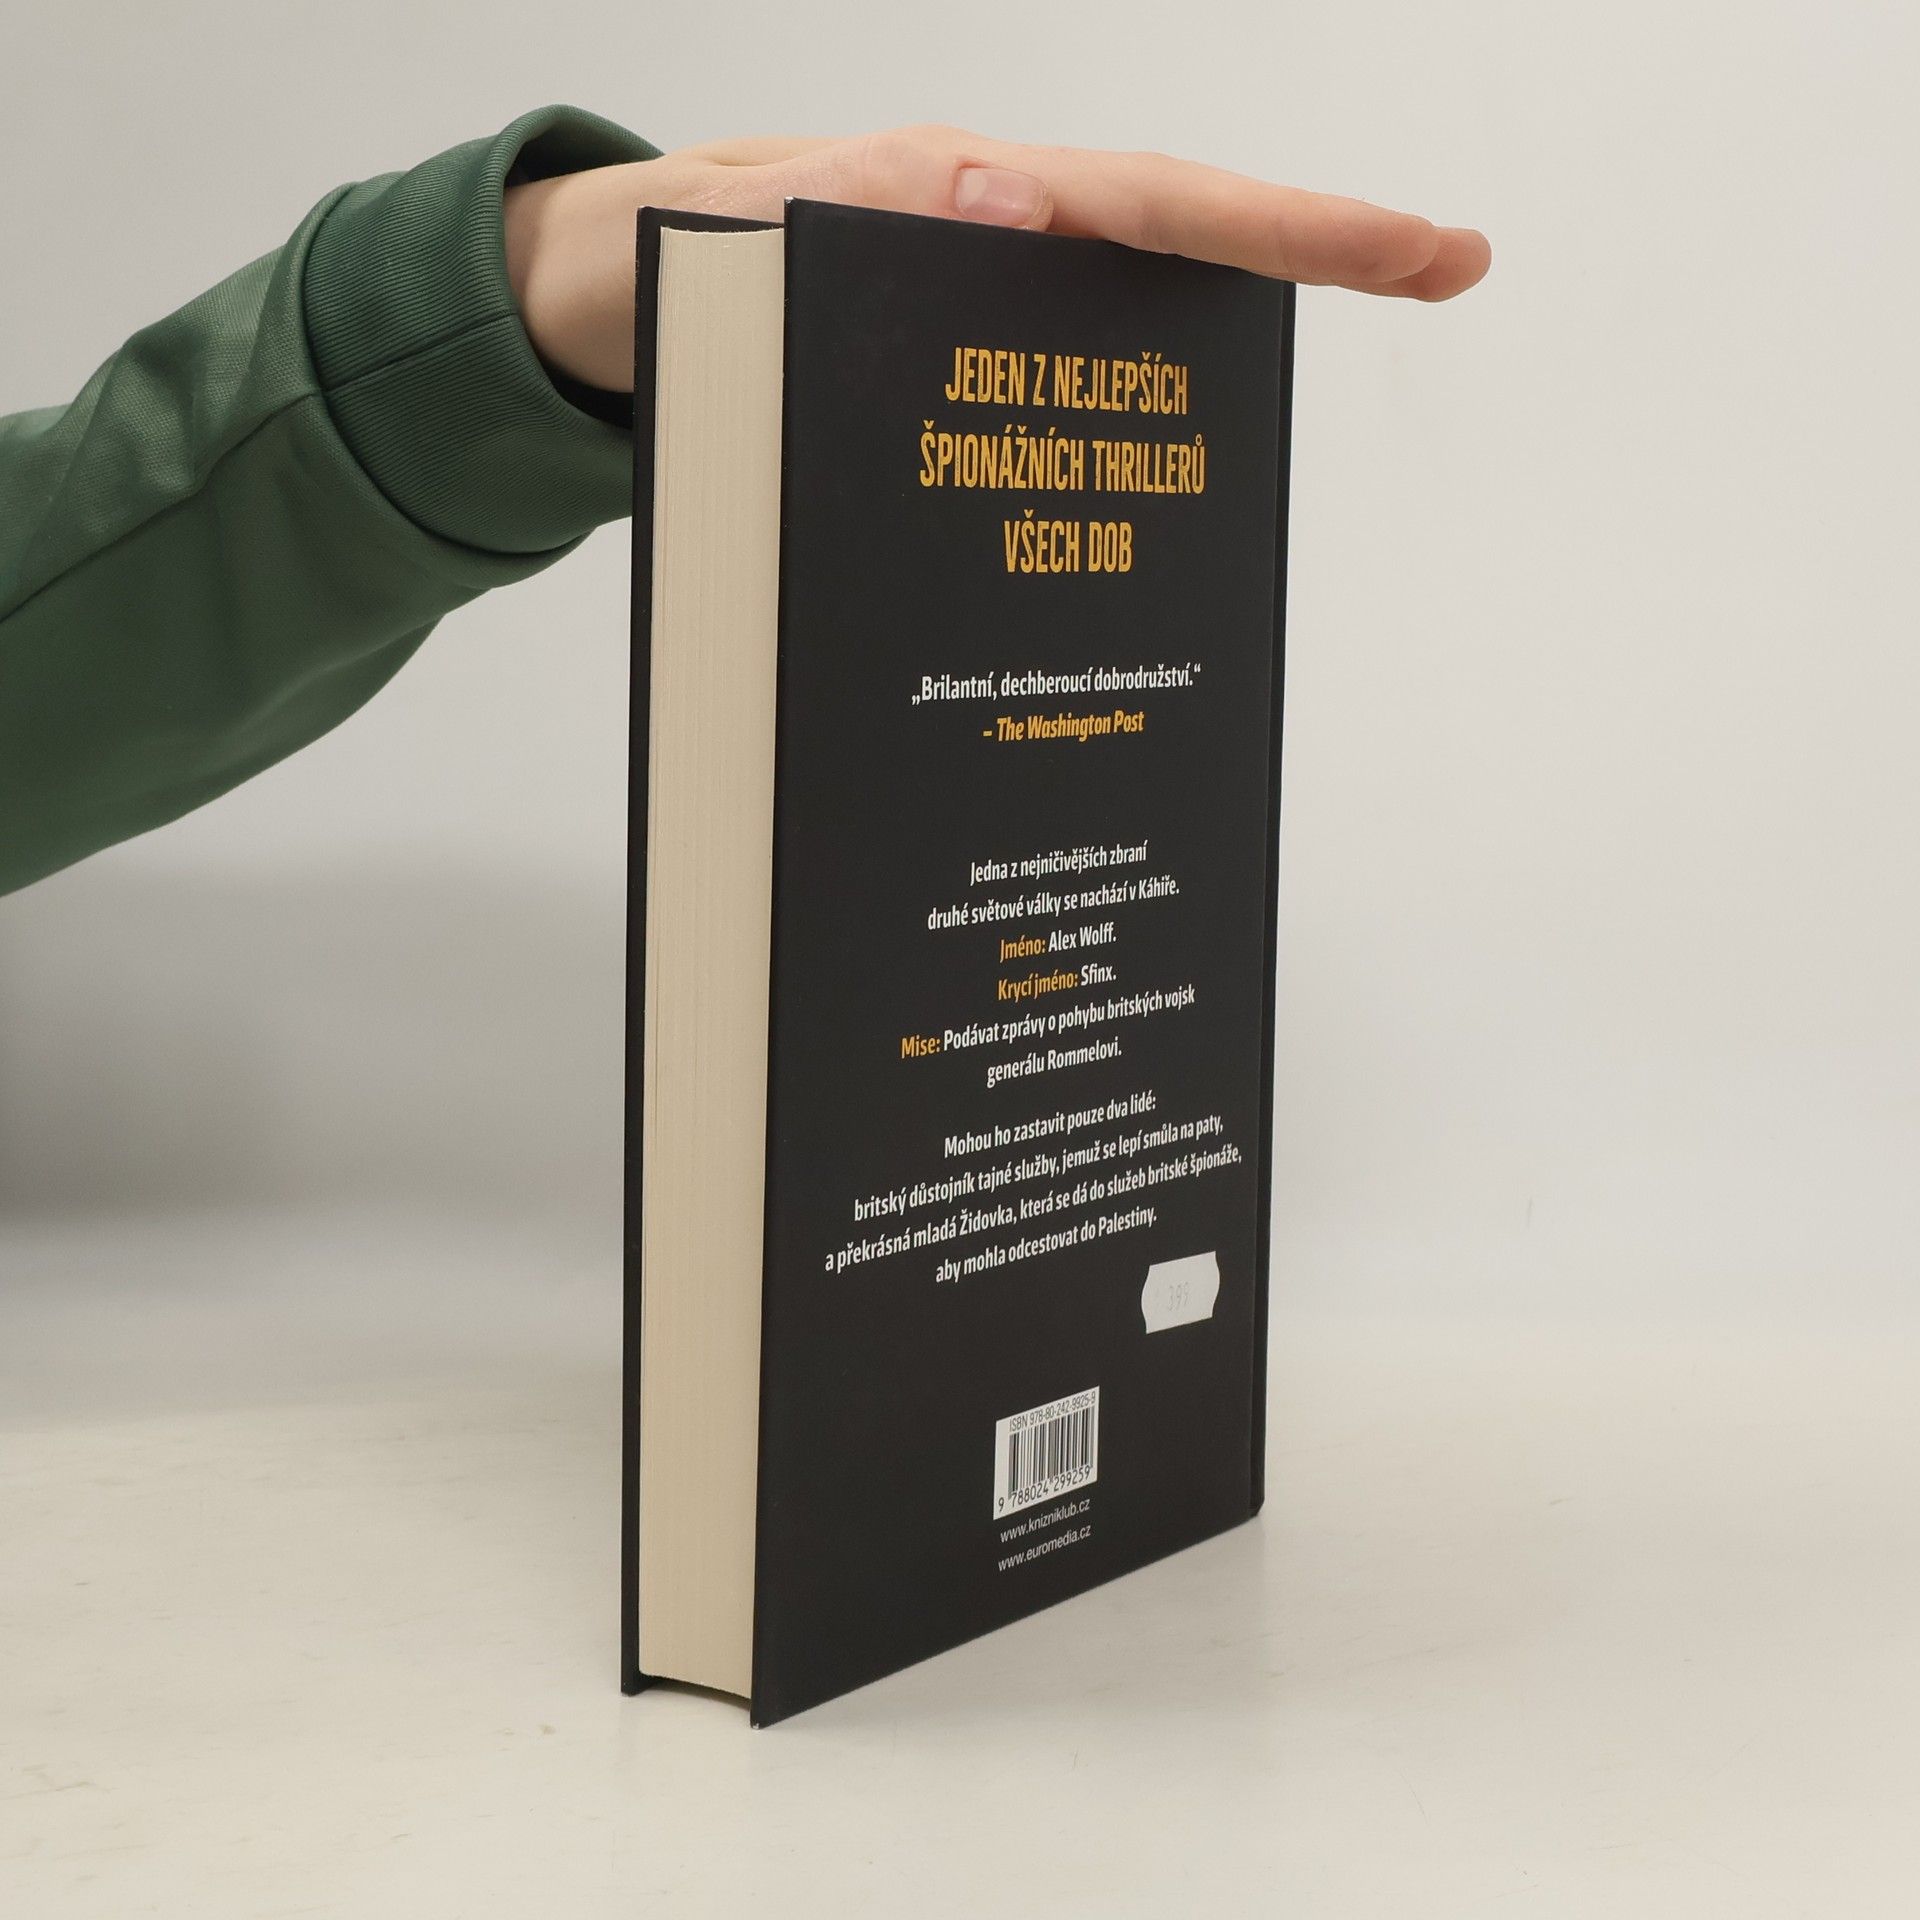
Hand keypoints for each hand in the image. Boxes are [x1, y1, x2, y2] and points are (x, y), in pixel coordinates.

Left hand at [504, 124, 1490, 392]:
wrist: (573, 319)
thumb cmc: (644, 276)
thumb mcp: (716, 236)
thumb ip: (840, 211)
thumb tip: (1003, 201)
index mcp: (946, 198)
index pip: (1149, 202)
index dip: (1288, 223)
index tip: (1417, 243)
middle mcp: (975, 240)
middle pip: (1171, 243)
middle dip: (1309, 252)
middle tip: (1447, 268)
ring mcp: (962, 303)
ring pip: (1117, 321)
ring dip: (1212, 358)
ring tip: (1309, 425)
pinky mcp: (935, 369)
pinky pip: (1044, 388)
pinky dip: (1108, 430)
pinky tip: (1145, 493)